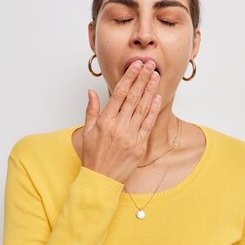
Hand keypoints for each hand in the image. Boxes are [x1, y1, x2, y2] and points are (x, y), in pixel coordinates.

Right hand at [82, 59, 161, 183]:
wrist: (101, 180)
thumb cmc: (93, 156)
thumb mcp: (86, 131)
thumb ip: (91, 110)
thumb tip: (91, 91)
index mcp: (104, 121)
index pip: (119, 93)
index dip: (129, 78)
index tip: (136, 66)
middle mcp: (118, 126)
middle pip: (133, 97)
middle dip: (142, 79)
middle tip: (150, 64)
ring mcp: (130, 136)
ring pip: (142, 108)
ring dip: (150, 90)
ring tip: (156, 76)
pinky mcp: (139, 145)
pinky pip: (148, 124)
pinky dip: (153, 110)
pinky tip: (157, 98)